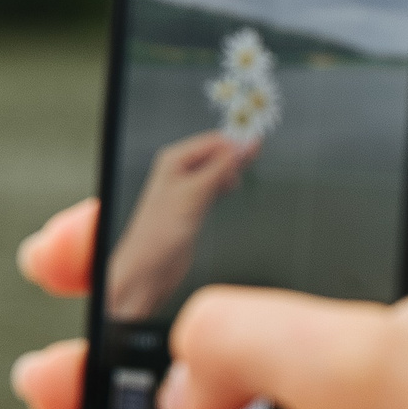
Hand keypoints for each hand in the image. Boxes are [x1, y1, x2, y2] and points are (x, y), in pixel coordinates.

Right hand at [30, 206, 407, 408]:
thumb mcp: (360, 361)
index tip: (118, 202)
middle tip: (56, 276)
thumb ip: (241, 333)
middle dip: (136, 291)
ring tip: (47, 387)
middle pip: (237, 294)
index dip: (203, 192)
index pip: (301, 201)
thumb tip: (174, 382)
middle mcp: (388, 340)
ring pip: (207, 398)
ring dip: (118, 394)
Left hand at [102, 130, 255, 319]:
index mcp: (173, 160)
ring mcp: (186, 188)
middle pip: (216, 153)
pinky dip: (226, 184)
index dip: (235, 143)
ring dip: (232, 169)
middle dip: (235, 154)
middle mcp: (179, 171)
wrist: (149, 267)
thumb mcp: (194, 193)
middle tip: (256, 155)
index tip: (257, 145)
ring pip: (217, 170)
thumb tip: (242, 148)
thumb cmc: (159, 232)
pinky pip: (214, 186)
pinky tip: (232, 186)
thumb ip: (220, 169)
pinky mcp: (193, 205)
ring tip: (245, 171)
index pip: (213, 141)